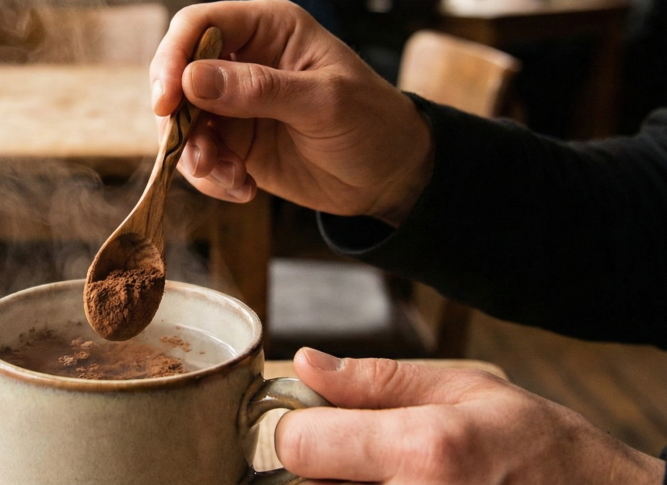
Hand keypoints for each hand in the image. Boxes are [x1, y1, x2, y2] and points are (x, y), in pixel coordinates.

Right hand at [150, 0, 432, 225]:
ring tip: (231, 178)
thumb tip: (192, 80)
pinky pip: (197, 155)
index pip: (197, 25)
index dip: (173, 58)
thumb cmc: (372, 123)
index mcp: (267, 28)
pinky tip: (244, 189)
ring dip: (194, 154)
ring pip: (180, 120)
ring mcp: (233, 102)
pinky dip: (209, 176)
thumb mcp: (323, 103)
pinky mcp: (232, 140)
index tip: (166, 102)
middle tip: (196, 155)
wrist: (390, 176)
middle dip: (177, 118)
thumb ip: (259, 90)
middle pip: (176, 74)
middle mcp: (242, 59)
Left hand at [275, 349, 665, 483]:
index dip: (301, 427)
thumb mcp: (466, 390)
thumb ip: (377, 381)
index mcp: (421, 451)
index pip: (297, 443)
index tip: (322, 422)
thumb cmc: (541, 448)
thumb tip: (307, 364)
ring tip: (401, 476)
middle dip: (327, 465)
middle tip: (371, 454)